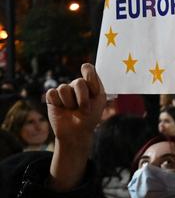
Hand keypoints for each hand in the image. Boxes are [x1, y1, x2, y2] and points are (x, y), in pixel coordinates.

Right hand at [46, 64, 105, 190]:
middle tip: (85, 109)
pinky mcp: (52, 97)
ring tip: (72, 110)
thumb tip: (85, 65)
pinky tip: (61, 109)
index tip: (95, 92)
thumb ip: (95, 81)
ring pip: (64, 88)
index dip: (91, 79)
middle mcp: (76, 85)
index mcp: (89, 83)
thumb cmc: (91, 116)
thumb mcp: (99, 99)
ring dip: (70, 103)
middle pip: (78, 82)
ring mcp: (64, 90)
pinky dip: (58, 103)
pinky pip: (52, 93)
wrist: (77, 132)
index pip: (88, 68)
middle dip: (83, 98)